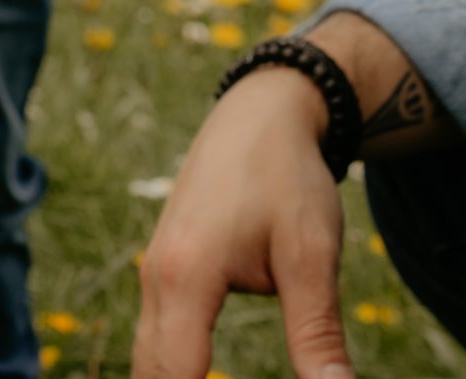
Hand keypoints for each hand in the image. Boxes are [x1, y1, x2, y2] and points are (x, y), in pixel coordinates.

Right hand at [133, 69, 354, 378]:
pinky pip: (158, 341)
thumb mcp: (310, 257)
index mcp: (184, 280)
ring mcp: (155, 276)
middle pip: (149, 378)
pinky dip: (170, 375)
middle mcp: (156, 282)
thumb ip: (317, 335)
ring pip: (149, 362)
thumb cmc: (287, 178)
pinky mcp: (166, 273)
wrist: (261, 112)